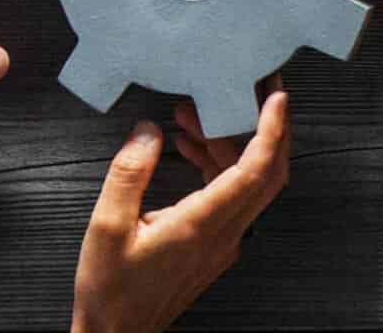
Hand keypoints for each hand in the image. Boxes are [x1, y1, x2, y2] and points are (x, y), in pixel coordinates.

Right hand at [72, 93, 292, 332]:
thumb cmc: (111, 291)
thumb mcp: (106, 226)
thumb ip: (129, 173)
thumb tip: (147, 130)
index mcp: (202, 226)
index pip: (255, 170)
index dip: (271, 129)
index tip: (276, 97)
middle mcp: (223, 234)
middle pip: (268, 173)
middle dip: (269, 126)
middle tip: (255, 91)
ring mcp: (223, 242)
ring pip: (249, 183)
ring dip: (230, 144)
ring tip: (193, 117)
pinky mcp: (215, 246)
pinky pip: (232, 196)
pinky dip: (218, 165)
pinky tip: (189, 148)